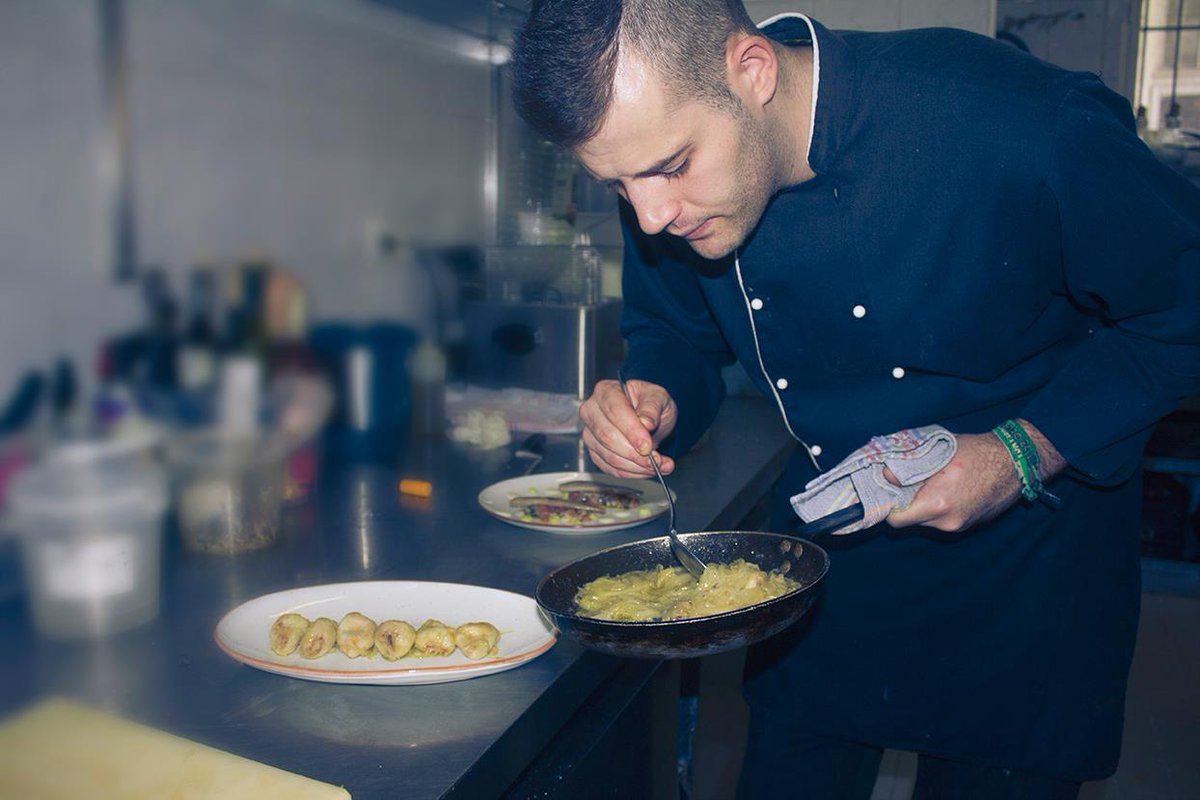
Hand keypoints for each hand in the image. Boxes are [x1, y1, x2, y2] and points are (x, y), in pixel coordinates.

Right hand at [579, 378, 677, 477]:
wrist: (648, 419)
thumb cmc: (650, 403)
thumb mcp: (659, 398)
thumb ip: (652, 408)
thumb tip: (646, 422)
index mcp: (606, 391)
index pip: (614, 411)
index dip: (631, 431)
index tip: (648, 445)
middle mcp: (592, 411)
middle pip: (608, 436)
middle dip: (635, 453)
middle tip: (657, 460)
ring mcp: (590, 433)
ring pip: (609, 456)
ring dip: (636, 466)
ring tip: (658, 465)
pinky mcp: (594, 452)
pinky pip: (611, 468)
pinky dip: (632, 473)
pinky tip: (647, 469)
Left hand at [885, 421, 1064, 532]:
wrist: (1018, 462)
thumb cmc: (979, 452)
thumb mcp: (940, 452)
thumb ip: (909, 466)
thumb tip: (885, 475)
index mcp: (938, 504)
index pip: (897, 520)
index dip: (888, 506)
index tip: (887, 492)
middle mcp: (948, 522)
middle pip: (911, 520)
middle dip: (906, 503)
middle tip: (906, 483)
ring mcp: (961, 526)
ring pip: (928, 520)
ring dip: (923, 505)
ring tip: (930, 482)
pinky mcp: (970, 525)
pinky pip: (944, 519)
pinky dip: (939, 507)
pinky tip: (947, 488)